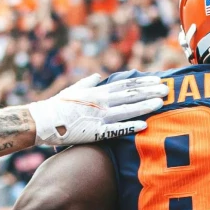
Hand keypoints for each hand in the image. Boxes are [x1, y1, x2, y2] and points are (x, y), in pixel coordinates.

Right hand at [28, 74, 168, 146]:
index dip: (142, 82)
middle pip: (130, 95)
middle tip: (167, 89)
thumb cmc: (57, 106)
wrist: (42, 121)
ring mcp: (99, 117)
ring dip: (145, 106)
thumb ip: (88, 83)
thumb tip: (98, 76)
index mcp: (98, 92)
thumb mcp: (73, 90)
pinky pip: (115, 130)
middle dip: (149, 92)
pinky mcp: (94, 132)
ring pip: (127, 110)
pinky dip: (130, 127)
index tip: (157, 80)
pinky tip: (144, 125)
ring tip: (161, 104)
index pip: (125, 85)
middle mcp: (101, 102)